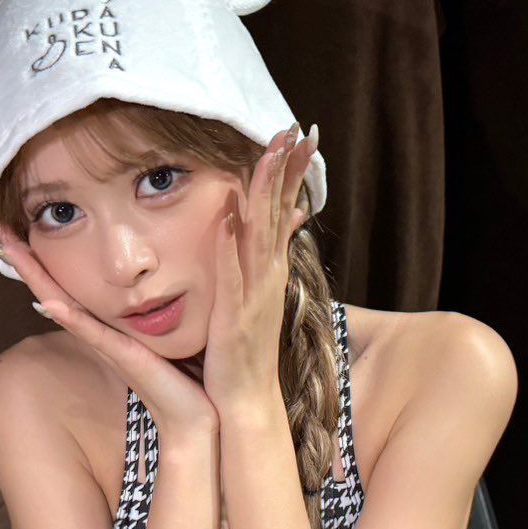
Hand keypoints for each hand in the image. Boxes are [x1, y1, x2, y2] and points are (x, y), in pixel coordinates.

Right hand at [0, 221, 218, 437]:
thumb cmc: (186, 376)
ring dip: (35, 276)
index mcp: (109, 324)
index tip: (19, 229)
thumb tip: (160, 275)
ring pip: (62, 304)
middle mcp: (100, 333)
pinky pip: (93, 334)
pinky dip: (71, 319)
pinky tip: (50, 303)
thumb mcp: (168, 331)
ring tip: (10, 247)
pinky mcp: (125, 358)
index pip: (70, 285)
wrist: (195, 417)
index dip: (44, 259)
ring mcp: (107, 345)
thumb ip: (159, 306)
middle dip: (25, 260)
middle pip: (53, 289)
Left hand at [202, 121, 318, 414]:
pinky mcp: (234, 314)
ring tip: (267, 155)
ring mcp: (254, 294)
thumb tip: (280, 222)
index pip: (284, 209)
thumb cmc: (244, 351)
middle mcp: (268, 276)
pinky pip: (232, 273)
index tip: (300, 133)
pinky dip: (230, 244)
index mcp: (270, 269)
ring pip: (261, 234)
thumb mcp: (256, 297)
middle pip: (280, 212)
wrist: (245, 400)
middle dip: (287, 169)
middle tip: (296, 128)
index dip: (291, 171)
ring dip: (264, 194)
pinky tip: (227, 214)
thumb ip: (262, 258)